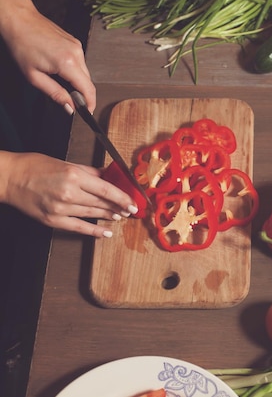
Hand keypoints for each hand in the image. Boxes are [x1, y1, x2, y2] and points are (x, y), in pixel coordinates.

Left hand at [0, 0, 95, 111]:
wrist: (19, 19)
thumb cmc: (22, 44)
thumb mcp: (34, 76)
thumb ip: (55, 93)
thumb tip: (69, 107)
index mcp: (67, 63)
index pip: (88, 89)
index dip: (90, 103)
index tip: (87, 113)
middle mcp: (77, 53)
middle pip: (88, 82)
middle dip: (83, 95)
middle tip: (72, 103)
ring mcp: (77, 46)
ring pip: (85, 73)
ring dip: (78, 82)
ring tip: (63, 85)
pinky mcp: (75, 43)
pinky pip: (81, 63)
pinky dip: (75, 71)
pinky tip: (62, 71)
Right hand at [0, 152, 138, 236]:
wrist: (9, 178)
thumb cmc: (35, 166)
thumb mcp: (66, 163)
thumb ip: (90, 171)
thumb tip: (109, 174)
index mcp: (74, 176)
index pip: (107, 189)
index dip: (123, 198)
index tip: (133, 203)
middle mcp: (69, 192)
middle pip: (102, 203)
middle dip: (119, 208)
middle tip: (130, 210)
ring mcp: (60, 208)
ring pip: (92, 214)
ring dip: (109, 216)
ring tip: (119, 217)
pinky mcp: (53, 220)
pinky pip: (79, 227)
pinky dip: (94, 231)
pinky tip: (106, 233)